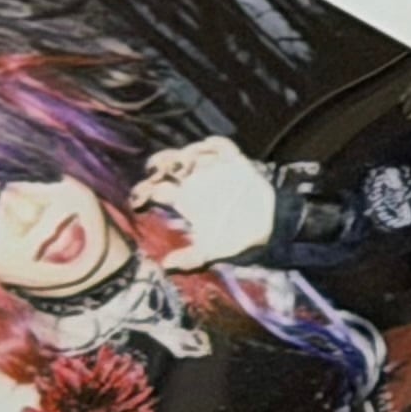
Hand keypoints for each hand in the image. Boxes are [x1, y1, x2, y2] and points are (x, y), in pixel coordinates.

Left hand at [129, 138, 276, 269]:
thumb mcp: (211, 250)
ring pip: (190, 152)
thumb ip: (190, 257)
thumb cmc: (237, 239)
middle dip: (158, 165)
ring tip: (184, 165)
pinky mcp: (235, 163)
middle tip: (159, 172)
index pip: (156, 189)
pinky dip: (212, 145)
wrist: (269, 229)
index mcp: (184, 200)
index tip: (141, 197)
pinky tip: (207, 151)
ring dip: (183, 154)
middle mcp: (195, 182)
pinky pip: (220, 146)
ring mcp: (214, 171)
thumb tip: (165, 266)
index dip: (144, 190)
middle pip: (167, 165)